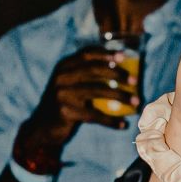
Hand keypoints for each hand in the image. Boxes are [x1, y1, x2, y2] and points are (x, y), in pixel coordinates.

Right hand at [15, 46, 139, 159]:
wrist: (43, 127)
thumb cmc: (65, 103)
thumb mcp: (70, 84)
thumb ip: (86, 74)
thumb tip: (121, 67)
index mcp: (63, 67)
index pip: (86, 54)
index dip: (106, 54)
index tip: (123, 57)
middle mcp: (61, 77)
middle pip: (94, 70)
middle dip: (118, 74)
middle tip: (135, 81)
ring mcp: (62, 94)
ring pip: (97, 91)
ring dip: (120, 96)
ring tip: (136, 102)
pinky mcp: (65, 111)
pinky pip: (94, 115)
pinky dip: (110, 121)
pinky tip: (123, 125)